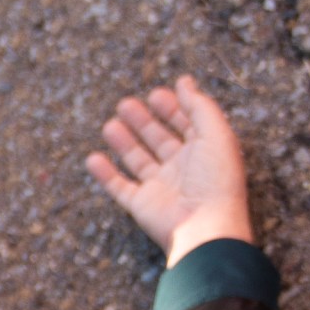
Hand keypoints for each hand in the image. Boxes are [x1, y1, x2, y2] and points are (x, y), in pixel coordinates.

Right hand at [84, 75, 255, 263]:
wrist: (205, 228)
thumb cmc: (216, 181)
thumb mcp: (216, 133)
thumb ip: (200, 105)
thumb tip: (185, 81)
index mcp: (205, 152)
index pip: (187, 125)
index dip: (173, 108)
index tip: (156, 93)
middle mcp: (183, 169)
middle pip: (160, 140)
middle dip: (144, 121)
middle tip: (126, 104)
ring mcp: (162, 188)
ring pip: (138, 160)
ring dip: (124, 142)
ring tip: (110, 124)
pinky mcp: (142, 206)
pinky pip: (120, 187)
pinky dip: (105, 174)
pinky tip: (93, 158)